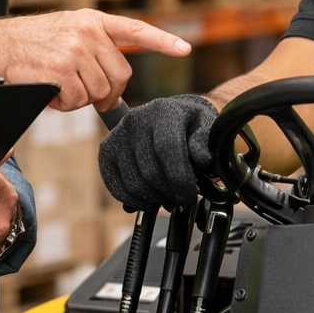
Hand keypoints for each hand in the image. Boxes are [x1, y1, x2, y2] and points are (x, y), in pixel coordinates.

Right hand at [0, 10, 190, 111]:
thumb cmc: (31, 46)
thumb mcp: (67, 35)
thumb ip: (95, 54)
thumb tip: (112, 97)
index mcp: (92, 21)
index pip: (135, 30)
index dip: (162, 41)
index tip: (184, 49)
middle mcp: (87, 33)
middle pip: (119, 77)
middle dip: (106, 92)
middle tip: (83, 92)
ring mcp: (74, 51)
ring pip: (98, 92)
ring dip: (80, 98)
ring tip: (57, 84)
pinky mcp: (60, 71)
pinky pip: (76, 102)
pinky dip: (63, 104)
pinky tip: (48, 89)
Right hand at [98, 94, 218, 212]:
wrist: (171, 115)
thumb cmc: (192, 125)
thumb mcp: (207, 128)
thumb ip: (205, 144)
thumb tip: (202, 160)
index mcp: (164, 111)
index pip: (168, 148)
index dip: (179, 179)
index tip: (189, 196)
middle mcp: (136, 119)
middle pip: (149, 170)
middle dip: (168, 194)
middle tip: (180, 201)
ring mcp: (118, 134)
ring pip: (133, 182)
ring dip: (152, 200)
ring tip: (166, 200)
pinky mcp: (106, 150)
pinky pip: (114, 184)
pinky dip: (132, 200)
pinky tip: (148, 201)